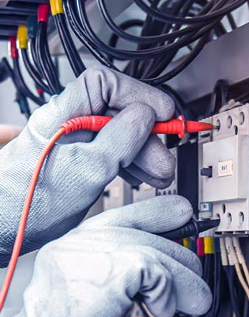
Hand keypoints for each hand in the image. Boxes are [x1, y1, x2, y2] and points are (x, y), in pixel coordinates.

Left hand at [0, 67, 176, 261]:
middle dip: (148, 134)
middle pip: (117, 113)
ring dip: (144, 152)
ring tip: (159, 174)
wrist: (1, 232)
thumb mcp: (85, 170)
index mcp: (61, 116)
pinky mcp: (76, 163)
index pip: (105, 84)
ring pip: (118, 135)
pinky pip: (110, 153)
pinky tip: (141, 177)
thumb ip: (119, 139)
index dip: (139, 96)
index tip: (163, 115)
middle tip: (164, 156)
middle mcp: (66, 125)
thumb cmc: (28, 205)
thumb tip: (146, 116)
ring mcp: (71, 145)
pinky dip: (131, 164)